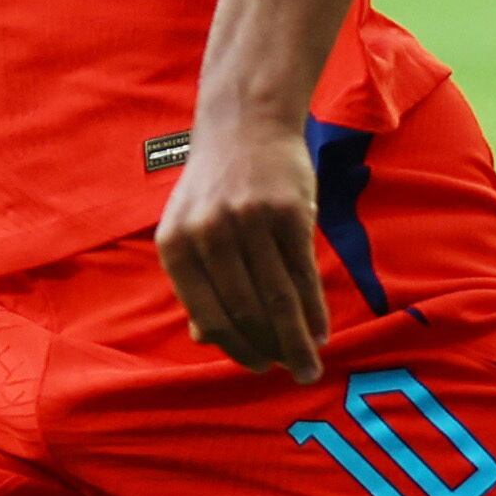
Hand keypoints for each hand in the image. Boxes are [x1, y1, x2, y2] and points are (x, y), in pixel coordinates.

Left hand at [153, 117, 331, 381]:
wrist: (246, 123)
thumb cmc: (216, 185)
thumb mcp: (189, 228)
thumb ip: (195, 281)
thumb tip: (203, 337)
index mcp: (175, 245)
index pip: (207, 314)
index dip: (236, 347)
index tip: (258, 368)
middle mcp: (207, 234)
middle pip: (244, 311)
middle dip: (270, 350)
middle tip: (291, 372)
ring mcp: (248, 221)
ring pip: (277, 298)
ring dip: (297, 340)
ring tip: (310, 363)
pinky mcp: (287, 211)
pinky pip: (303, 274)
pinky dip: (314, 309)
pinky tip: (321, 330)